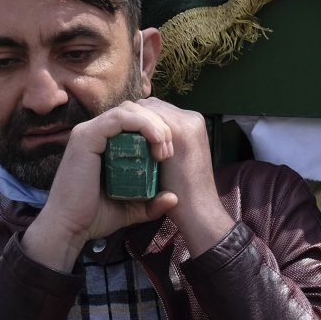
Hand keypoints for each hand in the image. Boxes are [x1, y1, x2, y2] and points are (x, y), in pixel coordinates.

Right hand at [22, 100, 179, 270]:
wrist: (69, 228)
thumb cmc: (95, 217)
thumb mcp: (132, 208)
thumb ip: (151, 203)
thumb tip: (174, 198)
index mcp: (104, 142)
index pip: (135, 120)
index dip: (157, 129)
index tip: (169, 154)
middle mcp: (95, 132)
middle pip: (135, 110)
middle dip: (159, 125)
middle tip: (169, 151)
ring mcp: (88, 131)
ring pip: (129, 110)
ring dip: (154, 124)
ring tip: (164, 149)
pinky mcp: (86, 136)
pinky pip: (119, 118)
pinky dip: (143, 125)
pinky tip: (156, 141)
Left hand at [136, 98, 234, 255]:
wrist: (199, 213)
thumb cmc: (187, 197)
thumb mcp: (175, 168)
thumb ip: (160, 154)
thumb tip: (139, 146)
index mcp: (192, 125)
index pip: (156, 110)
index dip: (139, 121)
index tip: (125, 139)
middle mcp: (192, 119)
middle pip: (151, 105)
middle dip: (134, 120)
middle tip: (121, 141)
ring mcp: (187, 122)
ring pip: (147, 107)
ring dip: (133, 122)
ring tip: (123, 145)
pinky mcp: (180, 132)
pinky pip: (148, 116)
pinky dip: (134, 126)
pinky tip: (124, 145)